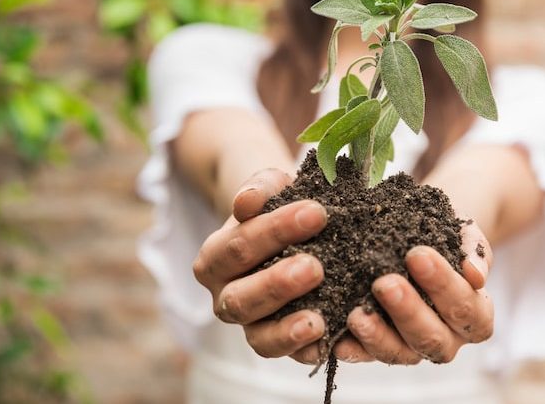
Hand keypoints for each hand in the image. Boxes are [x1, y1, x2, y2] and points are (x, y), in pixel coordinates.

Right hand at [192, 169, 329, 359]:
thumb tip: (246, 202)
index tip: (316, 213)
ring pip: (259, 338)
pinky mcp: (279, 344)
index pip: (238, 246)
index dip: (275, 230)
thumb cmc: (278, 205)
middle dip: (277, 284)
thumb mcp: (270, 188)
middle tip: (315, 267)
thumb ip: (260, 189)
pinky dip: (306, 352)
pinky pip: (288, 356)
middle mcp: (225, 298)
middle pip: (241, 298)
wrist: (295, 226)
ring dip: (287, 329)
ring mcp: (251, 326)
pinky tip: (329, 341)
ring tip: (318, 320)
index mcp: (214, 259)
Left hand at [293, 221, 493, 364]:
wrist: (418, 232)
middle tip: (385, 282)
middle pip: (433, 338)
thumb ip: (472, 250)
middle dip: (408, 311)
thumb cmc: (444, 233)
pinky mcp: (379, 349)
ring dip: (378, 336)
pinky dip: (352, 349)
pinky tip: (337, 338)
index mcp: (475, 315)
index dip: (444, 285)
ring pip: (401, 354)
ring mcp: (413, 348)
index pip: (466, 308)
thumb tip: (475, 275)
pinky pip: (366, 357)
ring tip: (357, 314)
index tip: (417, 254)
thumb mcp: (462, 232)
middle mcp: (448, 338)